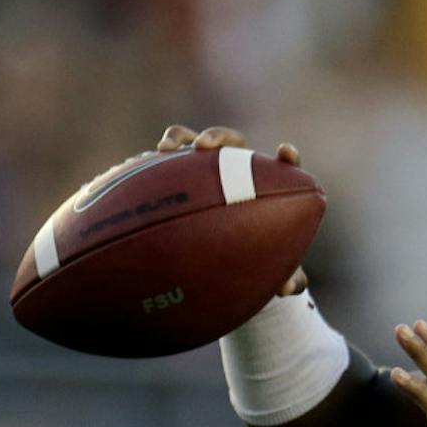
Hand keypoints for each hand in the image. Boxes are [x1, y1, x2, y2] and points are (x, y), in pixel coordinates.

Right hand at [156, 124, 307, 295]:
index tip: (286, 152)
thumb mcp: (272, 272)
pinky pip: (165, 166)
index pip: (280, 166)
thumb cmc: (256, 260)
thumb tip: (286, 289)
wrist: (226, 260)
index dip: (286, 157)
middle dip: (217, 137)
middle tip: (205, 147)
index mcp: (265, 185)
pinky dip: (153, 165)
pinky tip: (138, 173)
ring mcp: (205, 170)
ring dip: (180, 139)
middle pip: (230, 142)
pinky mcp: (181, 177)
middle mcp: (235, 170)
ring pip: (192, 142)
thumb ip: (288, 279)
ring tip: (165, 150)